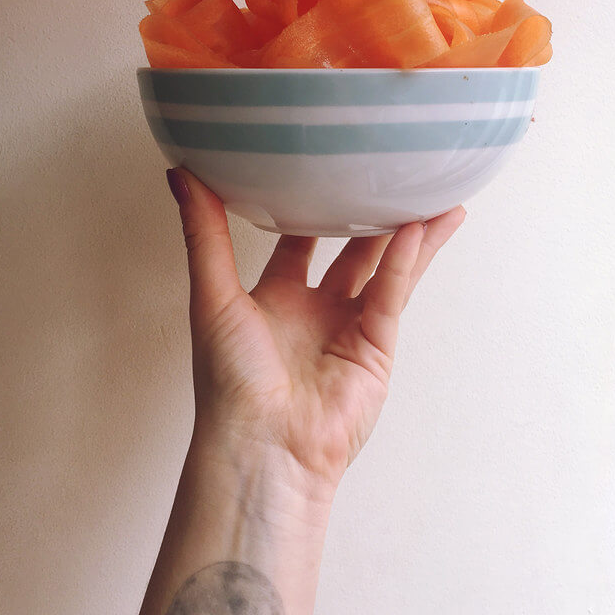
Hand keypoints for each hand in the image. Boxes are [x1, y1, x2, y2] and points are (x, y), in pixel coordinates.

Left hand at [167, 168, 464, 499]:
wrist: (262, 444)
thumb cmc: (229, 381)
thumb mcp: (212, 295)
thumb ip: (204, 234)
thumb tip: (179, 175)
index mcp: (274, 302)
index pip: (298, 244)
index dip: (309, 209)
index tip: (321, 170)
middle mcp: (314, 313)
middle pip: (352, 252)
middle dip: (372, 217)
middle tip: (389, 176)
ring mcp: (349, 329)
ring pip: (386, 268)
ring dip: (409, 233)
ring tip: (435, 193)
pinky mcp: (376, 346)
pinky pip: (393, 293)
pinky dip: (407, 261)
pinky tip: (422, 226)